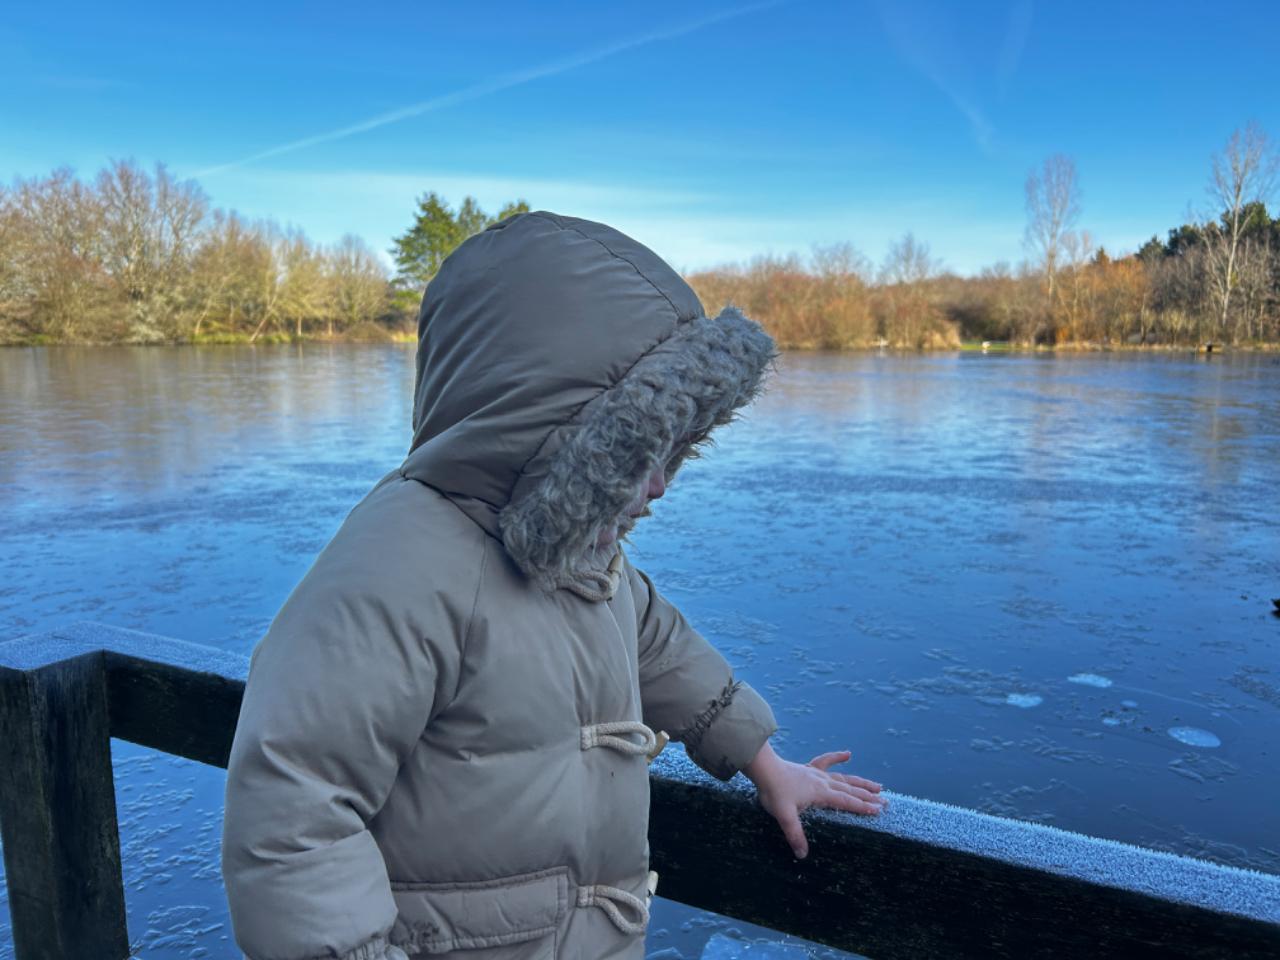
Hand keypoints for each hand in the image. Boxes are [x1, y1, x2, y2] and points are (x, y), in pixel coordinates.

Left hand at [743, 741, 886, 859]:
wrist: (764, 769)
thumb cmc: (774, 791)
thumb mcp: (784, 816)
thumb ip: (795, 834)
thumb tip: (803, 855)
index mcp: (821, 793)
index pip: (847, 801)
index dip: (863, 806)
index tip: (879, 811)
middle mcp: (823, 782)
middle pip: (851, 789)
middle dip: (868, 797)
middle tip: (886, 802)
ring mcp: (817, 773)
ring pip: (844, 778)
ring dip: (861, 782)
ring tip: (877, 785)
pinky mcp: (809, 768)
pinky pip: (826, 761)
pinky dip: (837, 757)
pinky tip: (848, 754)